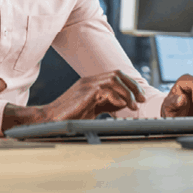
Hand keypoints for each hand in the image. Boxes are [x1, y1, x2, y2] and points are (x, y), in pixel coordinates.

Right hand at [2, 70, 146, 132]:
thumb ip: (107, 103)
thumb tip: (125, 103)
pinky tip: (123, 106)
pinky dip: (118, 97)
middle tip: (142, 99)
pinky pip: (107, 89)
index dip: (131, 84)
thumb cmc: (70, 116)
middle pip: (118, 74)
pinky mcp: (86, 92)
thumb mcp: (93, 109)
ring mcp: (88, 84)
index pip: (116, 76)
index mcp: (92, 83)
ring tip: (134, 105)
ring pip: (115, 79)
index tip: (140, 96)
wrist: (50, 119)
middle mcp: (91, 80)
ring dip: (128, 92)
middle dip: (133, 85)